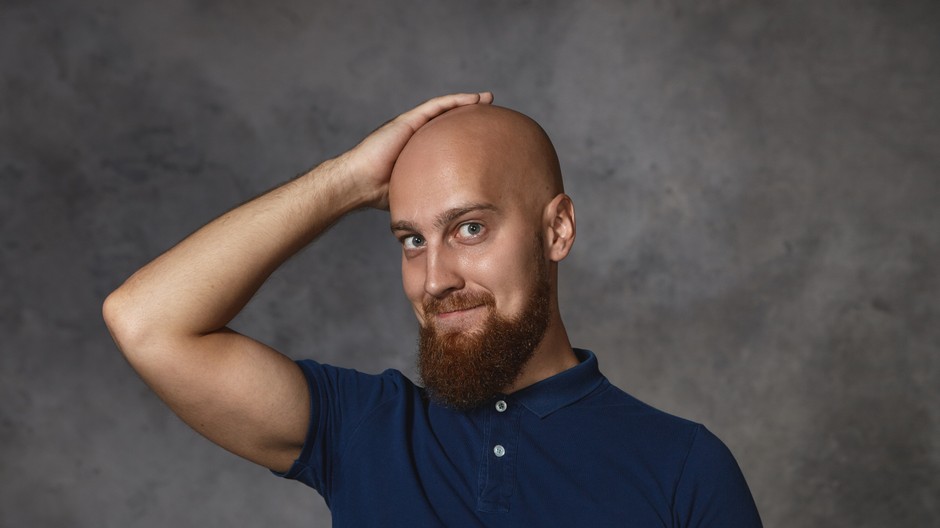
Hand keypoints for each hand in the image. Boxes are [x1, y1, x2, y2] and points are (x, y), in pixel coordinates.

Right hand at [338, 92, 493, 208]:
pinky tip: (474, 99)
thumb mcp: (417, 192)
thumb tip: (450, 214)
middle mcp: (417, 133)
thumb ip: (432, 194)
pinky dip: (456, 100)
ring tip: (488, 99)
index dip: (466, 132)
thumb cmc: (381, 193)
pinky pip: (437, 106)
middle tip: (492, 111)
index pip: (448, 137)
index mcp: (420, 149)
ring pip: (445, 108)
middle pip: (449, 119)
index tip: (486, 133)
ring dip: (467, 101)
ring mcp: (412, 124)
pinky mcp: (409, 120)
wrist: (360, 184)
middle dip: (471, 113)